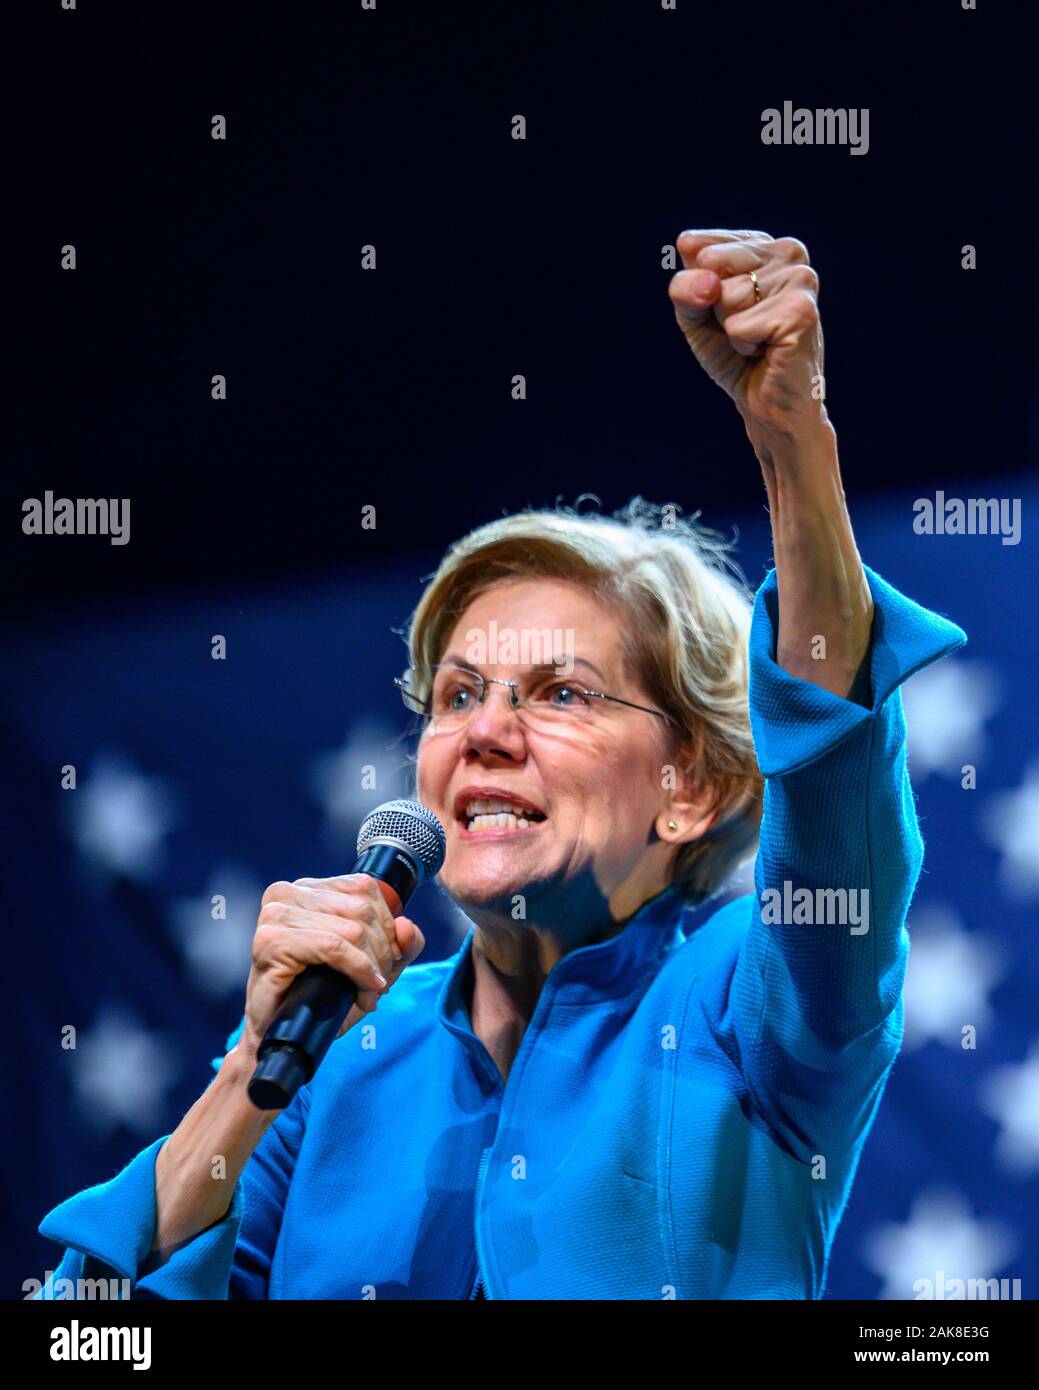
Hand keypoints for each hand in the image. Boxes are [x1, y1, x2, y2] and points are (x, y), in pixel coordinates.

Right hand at [242, 874, 425, 1056]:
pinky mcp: (271, 941)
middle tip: (378, 984)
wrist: (281, 1034)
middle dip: (381, 952)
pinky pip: (333, 947)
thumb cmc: (321, 997)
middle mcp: (287, 894)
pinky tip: (361, 991)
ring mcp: (276, 915)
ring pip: (351, 930)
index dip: (387, 926)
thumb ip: (402, 944)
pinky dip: (356, 970)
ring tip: (367, 993)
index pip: (365, 888)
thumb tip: (407, 927)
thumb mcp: (374, 965)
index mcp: (308, 889)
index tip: (391, 959)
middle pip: (361, 910)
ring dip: (370, 967)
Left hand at [668, 229, 827, 435]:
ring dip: (733, 329)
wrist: (765, 402)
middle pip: (712, 264)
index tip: (722, 310)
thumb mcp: (695, 314)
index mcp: (761, 243)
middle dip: (715, 307)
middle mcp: (787, 250)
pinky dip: (743, 344)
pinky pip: (739, 325)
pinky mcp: (802, 310)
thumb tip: (707, 282)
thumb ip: (684, 288)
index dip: (697, 289)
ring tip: (758, 339)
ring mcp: (800, 277)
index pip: (697, 247)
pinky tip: (768, 350)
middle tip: (743, 328)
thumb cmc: (733, 353)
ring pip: (727, 295)